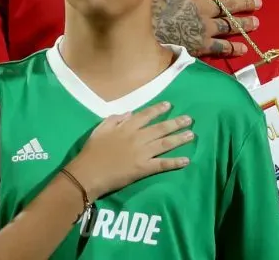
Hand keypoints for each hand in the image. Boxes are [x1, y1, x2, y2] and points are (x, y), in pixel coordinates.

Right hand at [66, 102, 192, 199]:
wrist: (87, 174)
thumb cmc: (91, 152)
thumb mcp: (99, 130)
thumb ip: (114, 119)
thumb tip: (128, 113)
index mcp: (126, 127)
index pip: (146, 115)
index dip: (158, 109)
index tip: (169, 105)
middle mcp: (137, 137)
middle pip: (160, 128)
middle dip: (176, 123)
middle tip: (189, 119)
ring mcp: (142, 153)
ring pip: (165, 143)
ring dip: (179, 139)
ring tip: (191, 135)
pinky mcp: (143, 168)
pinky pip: (162, 164)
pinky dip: (175, 162)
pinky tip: (186, 160)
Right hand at [152, 0, 261, 57]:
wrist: (146, 32)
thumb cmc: (147, 8)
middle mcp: (203, 7)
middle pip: (228, 4)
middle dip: (245, 2)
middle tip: (258, 2)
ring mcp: (205, 26)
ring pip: (229, 24)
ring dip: (243, 23)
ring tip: (256, 23)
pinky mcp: (203, 44)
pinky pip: (222, 46)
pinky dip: (233, 48)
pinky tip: (243, 49)